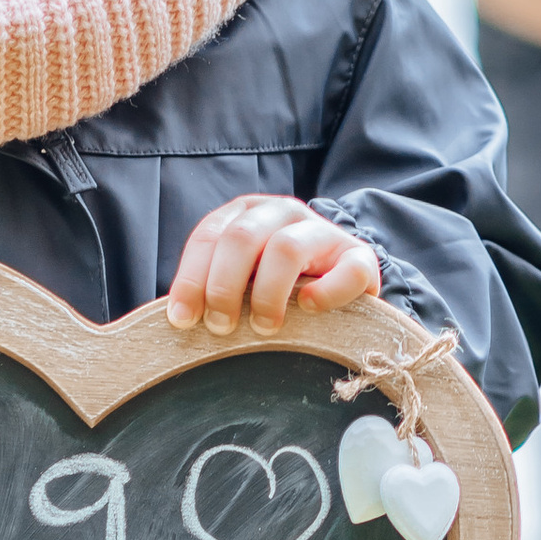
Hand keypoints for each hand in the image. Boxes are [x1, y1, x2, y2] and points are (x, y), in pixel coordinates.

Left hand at [165, 195, 383, 334]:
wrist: (341, 282)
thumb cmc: (279, 287)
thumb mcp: (242, 277)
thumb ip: (214, 287)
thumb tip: (179, 320)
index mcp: (246, 213)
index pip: (209, 235)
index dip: (191, 278)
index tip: (183, 319)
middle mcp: (282, 212)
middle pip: (241, 238)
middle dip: (224, 287)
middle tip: (221, 327)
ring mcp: (323, 231)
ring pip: (286, 249)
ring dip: (267, 294)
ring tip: (262, 327)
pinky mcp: (360, 257)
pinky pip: (347, 269)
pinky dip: (326, 292)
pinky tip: (308, 310)